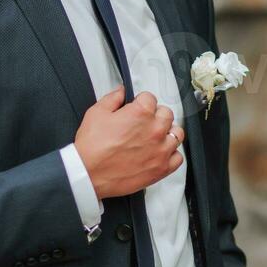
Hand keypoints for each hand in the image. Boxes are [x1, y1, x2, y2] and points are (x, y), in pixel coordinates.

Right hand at [74, 85, 185, 199]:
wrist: (88, 174)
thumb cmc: (91, 148)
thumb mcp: (96, 113)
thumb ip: (112, 98)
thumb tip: (121, 92)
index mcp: (140, 113)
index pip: (150, 98)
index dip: (141, 102)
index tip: (136, 107)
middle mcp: (154, 130)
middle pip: (167, 114)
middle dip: (155, 115)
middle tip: (143, 122)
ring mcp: (160, 150)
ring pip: (177, 134)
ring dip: (167, 133)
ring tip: (154, 137)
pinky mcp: (161, 168)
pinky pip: (178, 158)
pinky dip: (171, 155)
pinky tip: (159, 153)